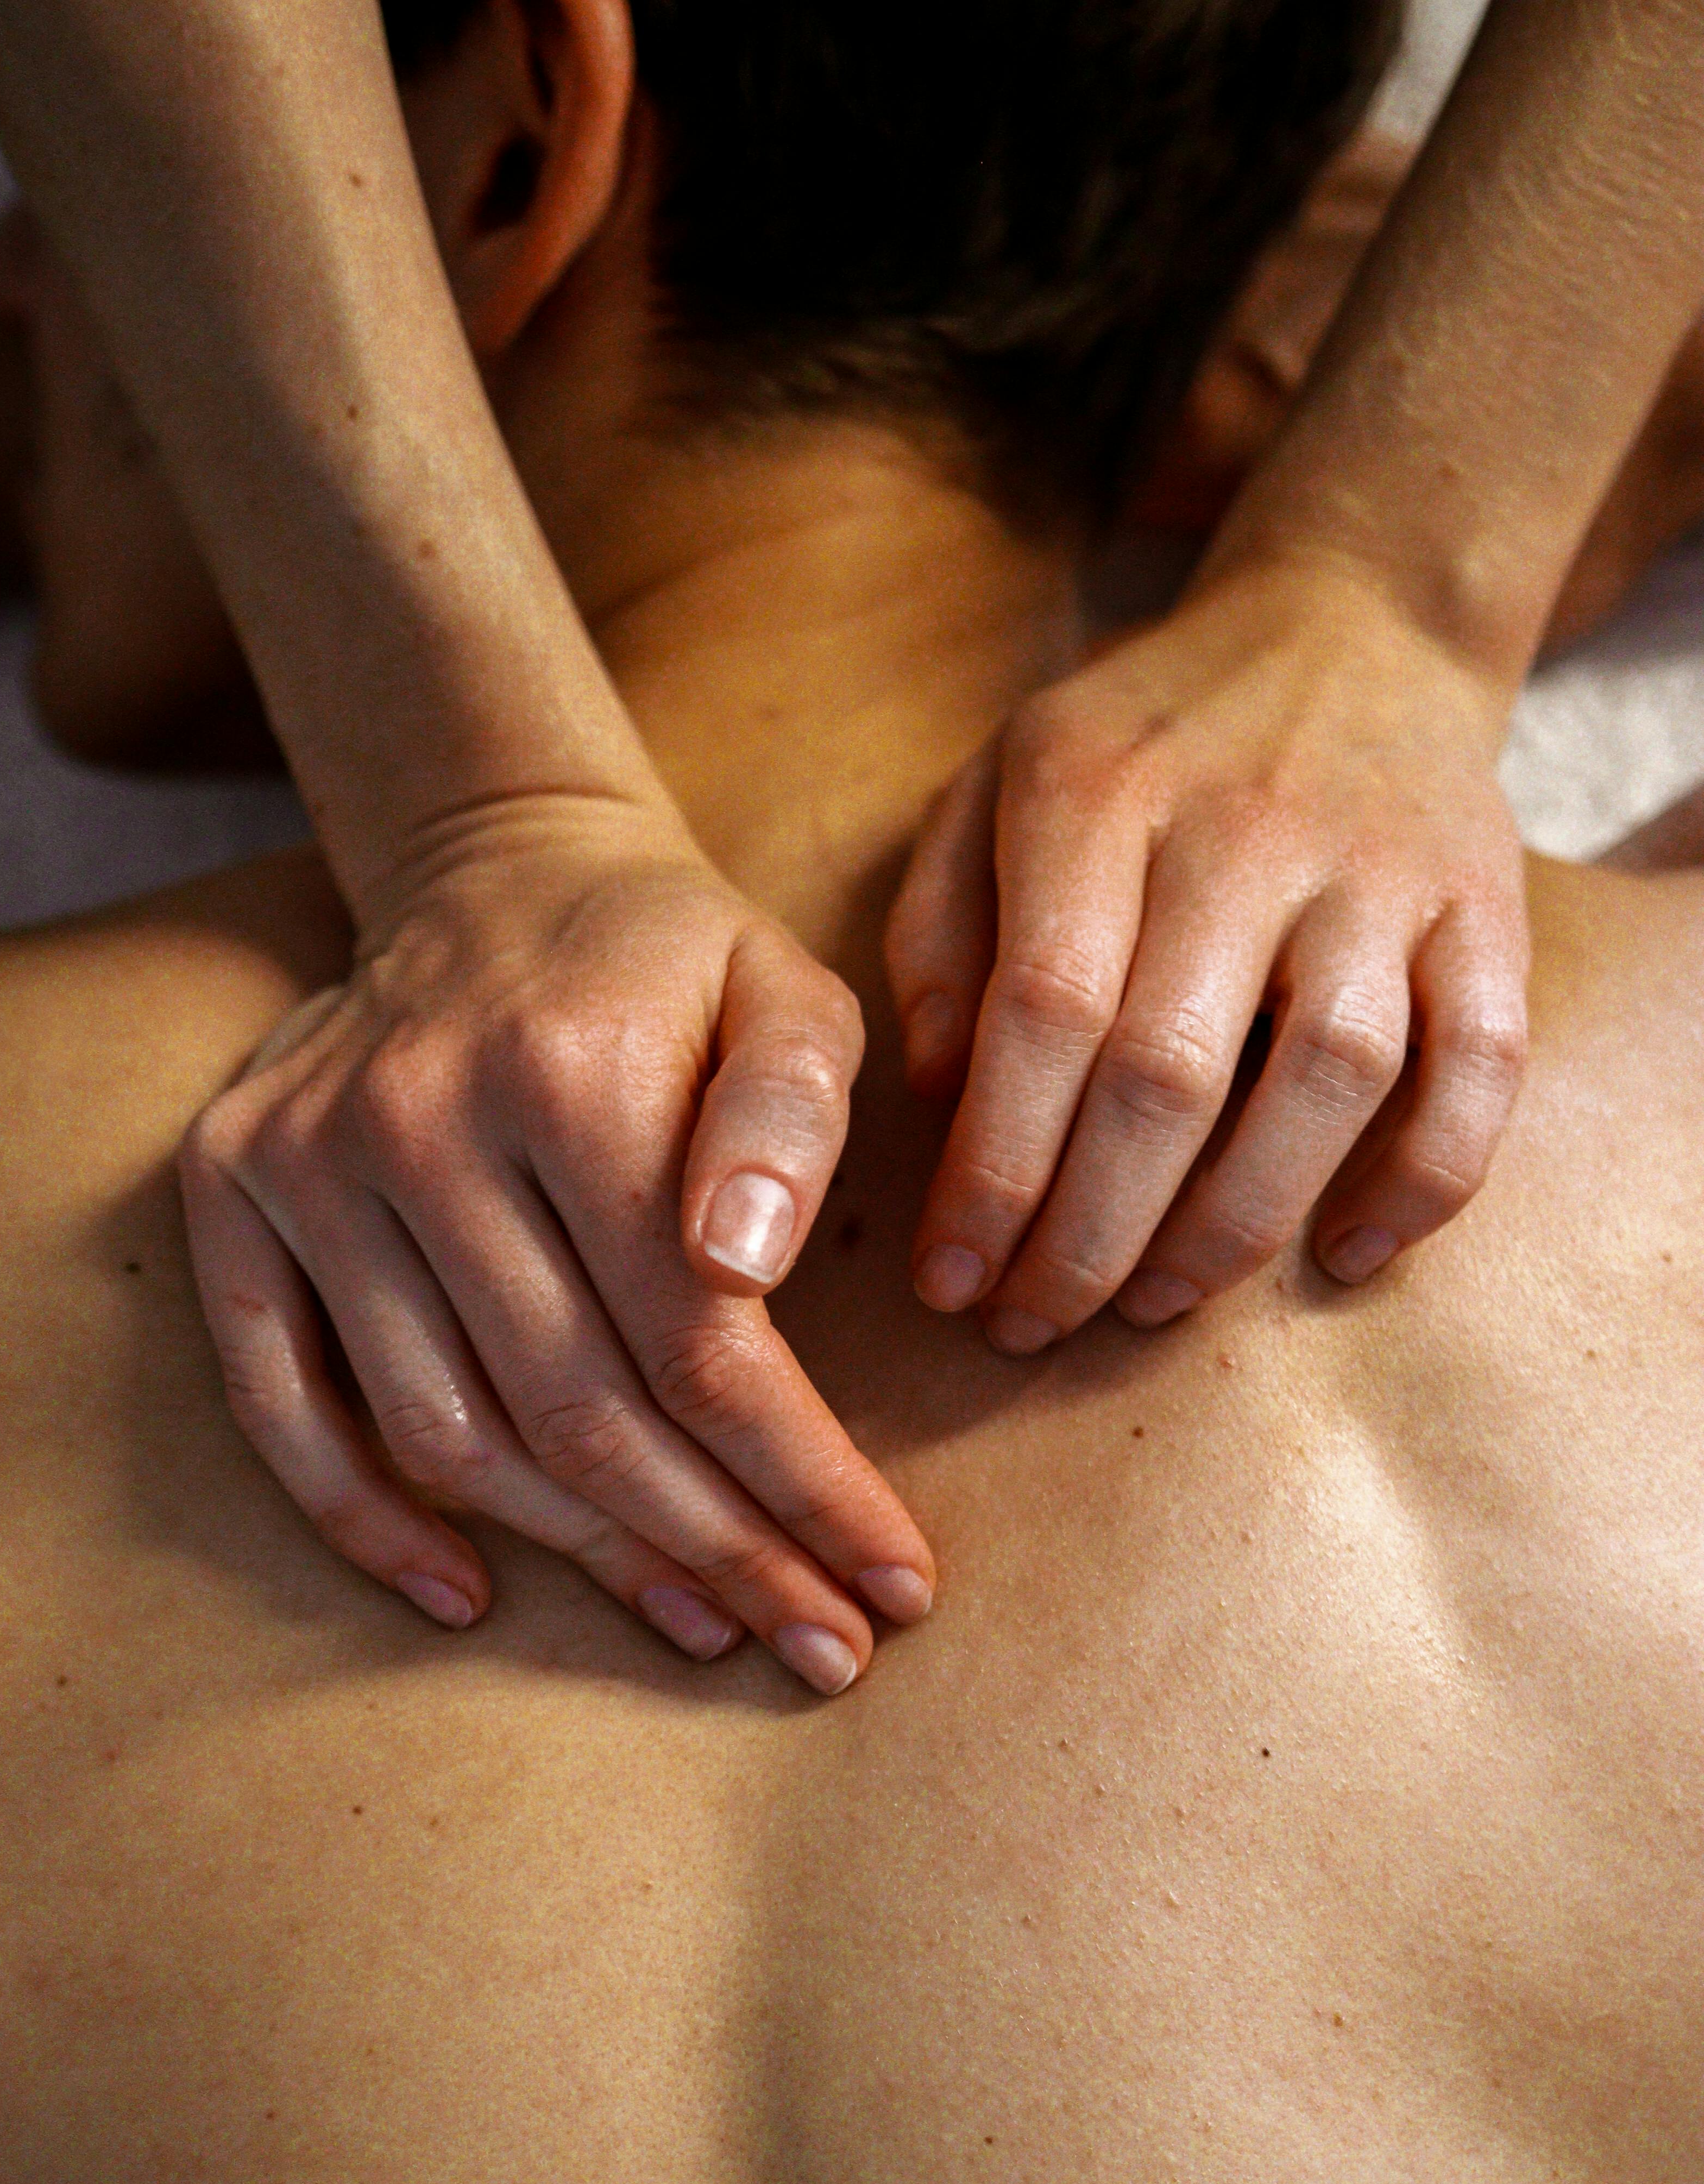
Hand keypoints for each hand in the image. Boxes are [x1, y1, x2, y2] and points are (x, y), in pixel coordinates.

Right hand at [180, 792, 934, 1690]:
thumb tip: (737, 1268)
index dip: (803, 1486)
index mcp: (568, 1072)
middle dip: (718, 1551)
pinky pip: (279, 1405)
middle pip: (580, 1414)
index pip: (700, 1346)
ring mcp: (305, 1162)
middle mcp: (416, 1118)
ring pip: (449, 1436)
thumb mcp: (786, 988)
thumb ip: (794, 1114)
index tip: (892, 1585)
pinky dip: (364, 1521)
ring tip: (699, 1621)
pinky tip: (465, 1596)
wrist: (491, 864)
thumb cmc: (665, 966)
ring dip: (581, 1556)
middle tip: (819, 1645)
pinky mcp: (228, 1191)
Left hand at [886, 552, 1529, 1350]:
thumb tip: (933, 1100)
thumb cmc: (1138, 744)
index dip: (994, 1173)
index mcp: (1098, 792)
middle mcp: (1245, 823)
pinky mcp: (1486, 900)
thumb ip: (940, 936)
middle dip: (1086, 1236)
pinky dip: (1422, 1181)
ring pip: (1325, 1080)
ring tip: (1149, 1303)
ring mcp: (1379, 863)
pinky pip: (1479, 1065)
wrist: (1347, 622)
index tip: (952, 1279)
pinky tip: (1344, 1257)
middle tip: (1032, 1325)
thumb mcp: (992, 789)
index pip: (1041, 1016)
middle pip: (1167, 1075)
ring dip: (1231, 1229)